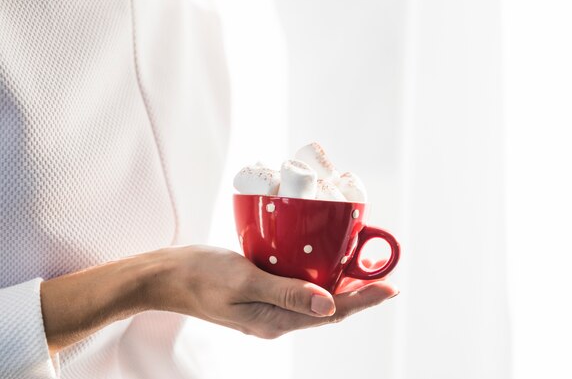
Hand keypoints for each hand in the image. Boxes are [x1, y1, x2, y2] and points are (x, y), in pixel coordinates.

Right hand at [157, 246, 398, 338]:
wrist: (166, 276)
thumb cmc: (200, 275)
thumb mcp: (244, 281)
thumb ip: (286, 292)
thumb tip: (329, 305)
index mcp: (275, 322)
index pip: (331, 314)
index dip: (364, 300)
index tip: (390, 287)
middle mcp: (277, 320)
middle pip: (328, 309)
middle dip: (359, 294)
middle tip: (383, 274)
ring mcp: (269, 308)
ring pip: (315, 299)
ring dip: (341, 286)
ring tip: (364, 269)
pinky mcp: (262, 294)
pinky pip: (298, 289)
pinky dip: (317, 278)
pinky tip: (324, 264)